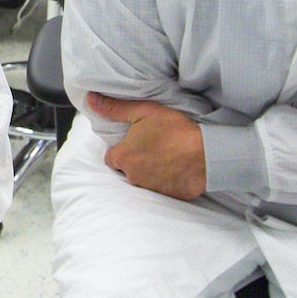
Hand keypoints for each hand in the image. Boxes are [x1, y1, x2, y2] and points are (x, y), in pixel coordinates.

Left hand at [86, 93, 206, 200]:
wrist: (205, 154)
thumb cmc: (174, 130)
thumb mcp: (144, 111)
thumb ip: (115, 108)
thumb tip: (91, 100)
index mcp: (123, 157)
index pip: (111, 158)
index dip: (122, 149)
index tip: (134, 142)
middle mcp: (132, 176)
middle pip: (126, 170)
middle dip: (135, 161)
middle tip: (152, 147)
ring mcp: (150, 188)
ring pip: (143, 180)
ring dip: (150, 171)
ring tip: (166, 156)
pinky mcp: (167, 197)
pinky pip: (161, 189)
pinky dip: (165, 180)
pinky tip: (176, 168)